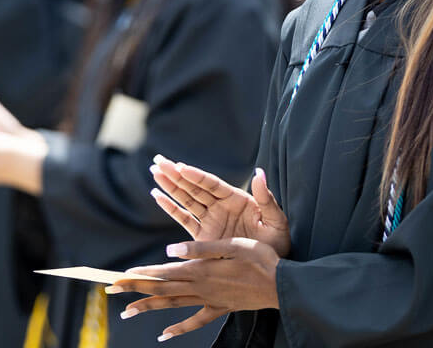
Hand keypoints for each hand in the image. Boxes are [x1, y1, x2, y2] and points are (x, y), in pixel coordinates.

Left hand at [107, 237, 281, 341]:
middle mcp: (201, 288)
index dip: (141, 273)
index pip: (164, 272)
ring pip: (173, 305)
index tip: (120, 275)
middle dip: (135, 289)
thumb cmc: (260, 259)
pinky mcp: (220, 308)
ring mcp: (209, 301)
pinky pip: (195, 321)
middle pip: (162, 289)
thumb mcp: (231, 245)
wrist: (282, 285)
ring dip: (148, 307)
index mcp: (201, 270)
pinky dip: (178, 329)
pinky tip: (164, 335)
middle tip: (112, 291)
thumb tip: (169, 251)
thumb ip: (200, 248)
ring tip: (127, 312)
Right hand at [150, 155, 289, 257]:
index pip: (212, 184)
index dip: (196, 176)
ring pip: (186, 200)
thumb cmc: (278, 245)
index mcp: (237, 200)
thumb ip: (266, 199)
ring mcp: (211, 221)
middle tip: (158, 161)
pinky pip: (184, 219)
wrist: (270, 272)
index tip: (180, 166)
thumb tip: (259, 172)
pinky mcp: (204, 237)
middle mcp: (221, 207)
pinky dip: (171, 208)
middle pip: (194, 188)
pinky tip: (157, 196)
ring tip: (154, 172)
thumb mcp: (276, 222)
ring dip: (170, 186)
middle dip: (176, 175)